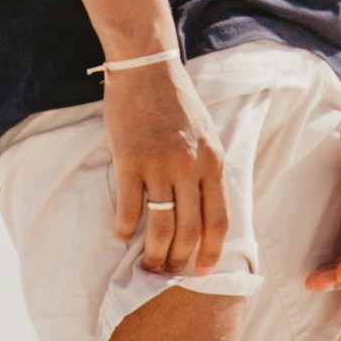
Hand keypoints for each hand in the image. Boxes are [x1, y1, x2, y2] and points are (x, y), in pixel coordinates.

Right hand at [105, 54, 233, 278]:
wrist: (146, 70)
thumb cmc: (177, 102)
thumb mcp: (207, 134)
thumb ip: (207, 169)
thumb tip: (206, 210)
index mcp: (213, 161)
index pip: (219, 220)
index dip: (212, 251)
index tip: (203, 271)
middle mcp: (189, 167)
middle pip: (189, 229)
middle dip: (179, 258)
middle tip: (169, 271)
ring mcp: (159, 165)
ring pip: (160, 225)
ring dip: (154, 252)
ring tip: (148, 264)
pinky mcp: (129, 161)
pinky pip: (129, 207)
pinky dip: (125, 227)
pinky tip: (121, 235)